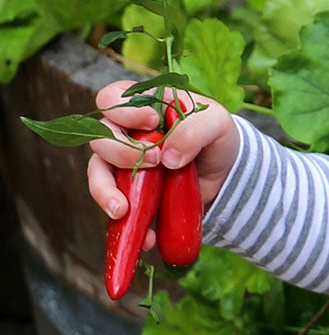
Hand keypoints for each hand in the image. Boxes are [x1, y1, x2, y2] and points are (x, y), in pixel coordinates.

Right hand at [87, 81, 239, 249]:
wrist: (226, 174)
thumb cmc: (217, 137)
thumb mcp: (217, 123)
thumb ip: (194, 129)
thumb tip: (168, 157)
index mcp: (144, 105)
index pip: (112, 97)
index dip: (123, 110)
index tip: (151, 122)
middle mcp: (126, 132)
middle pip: (99, 135)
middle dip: (119, 150)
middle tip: (154, 162)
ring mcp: (124, 163)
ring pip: (96, 172)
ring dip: (104, 191)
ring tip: (123, 209)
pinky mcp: (130, 191)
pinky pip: (115, 206)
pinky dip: (126, 223)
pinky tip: (146, 237)